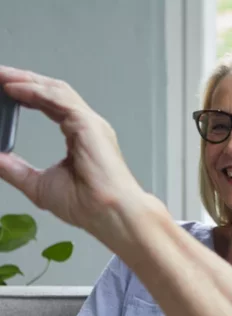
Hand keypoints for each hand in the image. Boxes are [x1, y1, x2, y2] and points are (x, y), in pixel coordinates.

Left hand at [0, 66, 145, 235]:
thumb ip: (15, 170)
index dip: (28, 96)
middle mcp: (87, 128)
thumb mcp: (39, 186)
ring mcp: (89, 124)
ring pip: (56, 90)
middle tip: (0, 75)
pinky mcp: (88, 124)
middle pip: (53, 93)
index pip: (51, 107)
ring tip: (3, 77)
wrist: (109, 212)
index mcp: (79, 139)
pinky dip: (35, 90)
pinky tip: (15, 88)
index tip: (6, 91)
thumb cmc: (89, 205)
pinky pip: (58, 98)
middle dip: (25, 80)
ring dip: (27, 80)